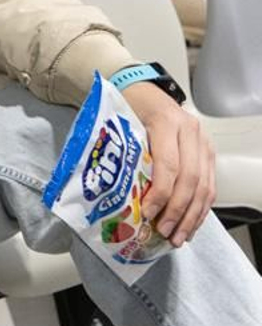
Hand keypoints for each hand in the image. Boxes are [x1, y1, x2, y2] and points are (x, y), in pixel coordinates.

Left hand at [122, 82, 215, 246]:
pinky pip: (209, 185)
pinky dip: (201, 208)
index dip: (161, 193)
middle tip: (163, 232)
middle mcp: (190, 132)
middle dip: (178, 211)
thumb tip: (115, 193)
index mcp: (166, 122)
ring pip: (205, 185)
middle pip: (191, 179)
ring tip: (178, 237)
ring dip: (192, 216)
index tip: (147, 214)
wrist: (141, 88)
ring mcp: (203, 143)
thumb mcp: (120, 122)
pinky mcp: (208, 153)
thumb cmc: (126, 106)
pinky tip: (189, 224)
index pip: (169, 165)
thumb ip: (123, 152)